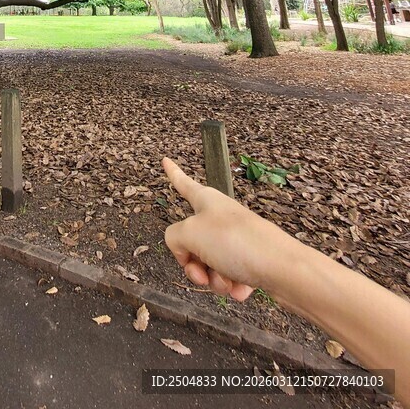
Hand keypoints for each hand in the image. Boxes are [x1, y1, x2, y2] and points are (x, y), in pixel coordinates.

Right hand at [162, 156, 293, 300]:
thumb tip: (185, 252)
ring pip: (208, 264)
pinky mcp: (251, 261)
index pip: (183, 183)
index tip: (165, 159)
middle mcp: (220, 217)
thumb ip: (174, 238)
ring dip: (213, 279)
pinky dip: (232, 287)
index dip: (173, 173)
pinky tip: (242, 289)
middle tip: (200, 272)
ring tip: (227, 280)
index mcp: (206, 201)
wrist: (283, 268)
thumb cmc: (237, 242)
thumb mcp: (190, 233)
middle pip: (191, 241)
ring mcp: (236, 239)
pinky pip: (229, 279)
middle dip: (192, 264)